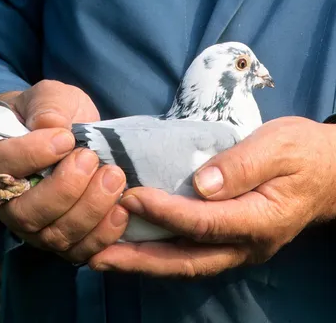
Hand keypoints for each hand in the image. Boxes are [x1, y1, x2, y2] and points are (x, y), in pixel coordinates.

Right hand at [0, 80, 128, 262]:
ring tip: (114, 178)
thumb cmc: (49, 116)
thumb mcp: (48, 97)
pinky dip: (102, 235)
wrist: (62, 139)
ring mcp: (36, 226)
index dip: (32, 155)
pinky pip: (79, 250)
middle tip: (91, 159)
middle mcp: (9, 202)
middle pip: (28, 212)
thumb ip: (47, 105)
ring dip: (89, 210)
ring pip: (55, 235)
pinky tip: (121, 210)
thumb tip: (51, 124)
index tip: (65, 138)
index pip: (1, 166)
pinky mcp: (63, 238)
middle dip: (66, 188)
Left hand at [89, 117, 335, 275]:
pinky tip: (134, 247)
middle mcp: (247, 244)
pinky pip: (191, 253)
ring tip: (104, 258)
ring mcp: (238, 247)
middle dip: (141, 260)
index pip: (204, 222)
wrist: (327, 171)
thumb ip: (241, 165)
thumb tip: (202, 184)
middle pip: (188, 259)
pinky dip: (160, 254)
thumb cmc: (302, 153)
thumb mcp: (278, 146)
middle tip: (98, 255)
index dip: (165, 213)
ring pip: (186, 263)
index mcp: (261, 219)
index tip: (130, 198)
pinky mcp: (230, 240)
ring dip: (145, 263)